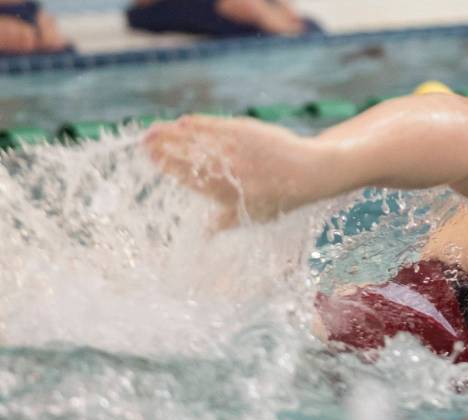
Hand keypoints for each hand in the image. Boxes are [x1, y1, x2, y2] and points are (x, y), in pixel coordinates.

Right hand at [144, 115, 320, 227]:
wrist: (310, 172)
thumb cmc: (281, 198)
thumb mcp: (252, 215)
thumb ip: (222, 222)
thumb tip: (201, 235)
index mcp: (223, 194)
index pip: (186, 178)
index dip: (165, 166)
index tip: (150, 157)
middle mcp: (227, 173)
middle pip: (186, 157)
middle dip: (162, 147)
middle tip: (144, 140)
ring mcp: (236, 151)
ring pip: (197, 140)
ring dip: (173, 133)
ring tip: (155, 129)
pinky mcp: (246, 132)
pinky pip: (217, 126)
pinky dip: (200, 124)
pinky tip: (184, 121)